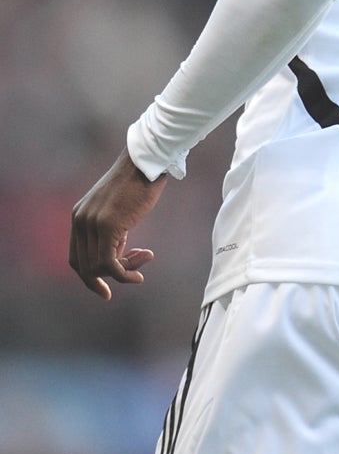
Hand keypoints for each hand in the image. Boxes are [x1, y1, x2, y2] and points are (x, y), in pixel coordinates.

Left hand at [69, 147, 167, 299]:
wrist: (147, 162)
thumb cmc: (139, 182)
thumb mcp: (118, 210)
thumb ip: (111, 231)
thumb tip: (115, 259)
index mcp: (79, 216)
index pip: (76, 259)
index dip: (90, 278)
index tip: (107, 291)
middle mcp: (80, 220)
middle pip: (86, 267)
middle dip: (110, 276)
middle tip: (136, 273)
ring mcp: (91, 223)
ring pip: (99, 267)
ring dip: (123, 272)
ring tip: (144, 261)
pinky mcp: (107, 225)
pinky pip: (110, 263)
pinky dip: (124, 275)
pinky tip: (139, 275)